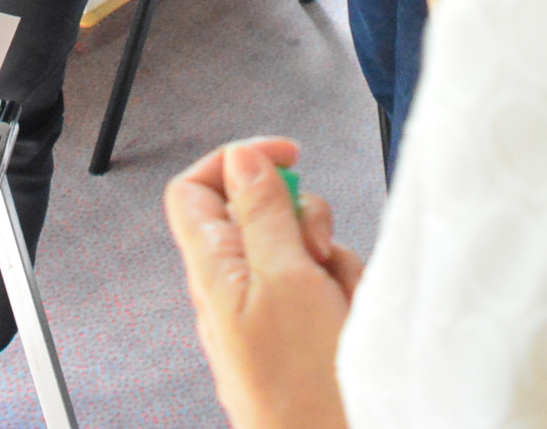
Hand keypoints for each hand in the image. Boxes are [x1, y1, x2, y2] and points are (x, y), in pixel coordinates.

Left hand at [165, 137, 359, 428]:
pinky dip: (346, 295)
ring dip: (333, 264)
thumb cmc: (302, 389)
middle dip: (304, 220)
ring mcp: (270, 312)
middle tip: (316, 251)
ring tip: (338, 303)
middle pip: (263, 214)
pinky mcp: (302, 332)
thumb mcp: (286, 280)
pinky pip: (327, 288)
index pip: (196, 190)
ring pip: (304, 251)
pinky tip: (350, 323)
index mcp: (214, 270)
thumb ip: (264, 214)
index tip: (287, 158)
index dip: (238, 161)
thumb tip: (242, 158)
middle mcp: (235, 288)